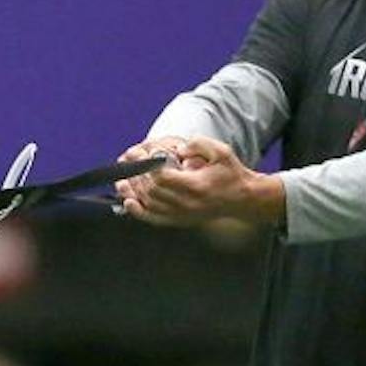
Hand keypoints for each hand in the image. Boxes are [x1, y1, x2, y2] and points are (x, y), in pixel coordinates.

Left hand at [115, 135, 280, 228]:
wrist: (242, 198)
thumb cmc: (231, 173)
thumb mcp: (221, 151)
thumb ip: (198, 144)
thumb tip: (178, 148)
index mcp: (196, 186)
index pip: (162, 177)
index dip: (149, 164)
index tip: (146, 153)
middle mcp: (187, 204)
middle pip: (151, 190)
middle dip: (137, 173)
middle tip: (130, 160)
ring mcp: (182, 215)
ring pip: (148, 204)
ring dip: (132, 190)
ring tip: (122, 177)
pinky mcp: (179, 221)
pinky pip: (153, 219)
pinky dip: (138, 211)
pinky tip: (127, 201)